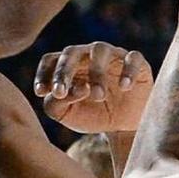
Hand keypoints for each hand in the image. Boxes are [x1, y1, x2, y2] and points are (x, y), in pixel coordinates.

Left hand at [33, 42, 152, 133]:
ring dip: (96, 73)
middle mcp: (88, 55)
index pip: (51, 60)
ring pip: (100, 51)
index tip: (41, 93)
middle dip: (64, 71)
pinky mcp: (137, 62)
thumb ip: (55, 105)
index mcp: (68, 66)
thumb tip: (64, 92)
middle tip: (60, 92)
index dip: (44, 74)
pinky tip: (124, 88)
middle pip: (71, 52)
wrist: (123, 126)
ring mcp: (113, 56)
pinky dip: (128, 71)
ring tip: (97, 96)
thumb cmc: (91, 115)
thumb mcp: (68, 114)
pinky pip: (132, 58)